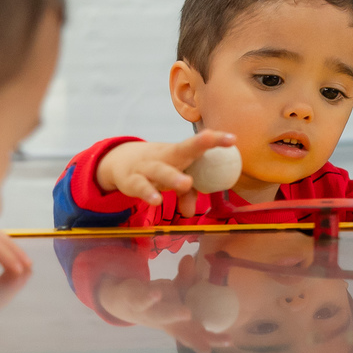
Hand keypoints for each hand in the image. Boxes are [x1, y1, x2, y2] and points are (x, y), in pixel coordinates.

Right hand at [96, 130, 236, 217]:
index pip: (198, 145)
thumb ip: (185, 194)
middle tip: (211, 139)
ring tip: (186, 184)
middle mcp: (164, 156)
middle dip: (197, 144)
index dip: (215, 140)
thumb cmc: (157, 168)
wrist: (121, 162)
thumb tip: (190, 212)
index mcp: (179, 152)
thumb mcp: (172, 178)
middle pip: (182, 149)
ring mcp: (147, 167)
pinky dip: (148, 193)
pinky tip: (156, 201)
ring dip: (173, 176)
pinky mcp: (132, 180)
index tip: (232, 139)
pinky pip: (141, 187)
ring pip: (160, 170)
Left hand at [97, 276, 230, 352]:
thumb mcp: (175, 290)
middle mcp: (166, 323)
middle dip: (195, 337)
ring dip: (173, 315)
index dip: (213, 339)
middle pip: (181, 332)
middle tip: (208, 343)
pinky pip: (143, 300)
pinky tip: (157, 292)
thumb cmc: (159, 300)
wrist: (124, 301)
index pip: (197, 334)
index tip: (230, 341)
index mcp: (179, 324)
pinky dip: (150, 297)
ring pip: (161, 316)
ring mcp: (150, 314)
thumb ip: (186, 278)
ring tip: (187, 313)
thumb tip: (190, 259)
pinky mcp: (136, 302)